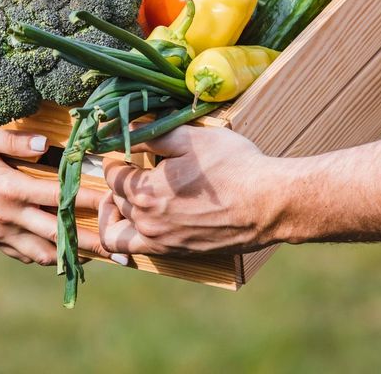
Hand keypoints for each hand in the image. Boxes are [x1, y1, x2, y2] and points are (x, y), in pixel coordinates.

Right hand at [0, 124, 117, 264]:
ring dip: (70, 255)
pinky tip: (61, 253)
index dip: (87, 201)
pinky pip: (23, 254)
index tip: (113, 205)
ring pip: (42, 252)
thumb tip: (46, 144)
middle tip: (118, 248)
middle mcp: (8, 215)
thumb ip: (15, 140)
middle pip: (57, 234)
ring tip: (97, 256)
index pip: (57, 197)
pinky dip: (45, 256)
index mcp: (9, 188)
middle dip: (90, 242)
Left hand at [99, 126, 290, 254]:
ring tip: (121, 199)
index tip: (121, 151)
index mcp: (145, 191)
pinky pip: (135, 251)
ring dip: (113, 213)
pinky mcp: (175, 252)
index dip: (115, 158)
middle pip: (117, 198)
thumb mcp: (190, 138)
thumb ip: (151, 134)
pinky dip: (127, 237)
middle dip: (118, 181)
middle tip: (128, 167)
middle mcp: (146, 221)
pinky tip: (138, 222)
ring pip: (116, 230)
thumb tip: (123, 129)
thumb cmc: (232, 166)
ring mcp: (160, 240)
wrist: (268, 204)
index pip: (112, 174)